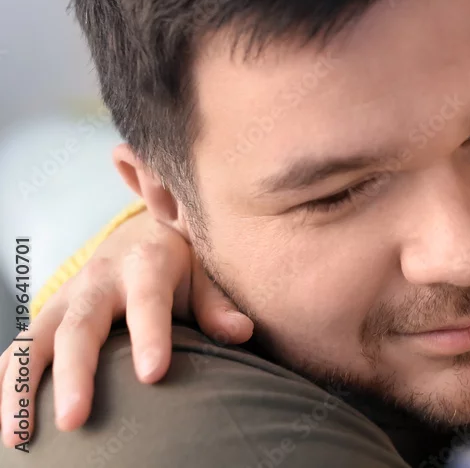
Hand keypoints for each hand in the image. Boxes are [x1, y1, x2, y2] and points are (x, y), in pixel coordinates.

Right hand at [0, 209, 252, 446]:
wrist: (143, 238)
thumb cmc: (181, 266)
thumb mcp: (206, 274)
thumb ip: (219, 305)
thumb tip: (243, 332)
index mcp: (145, 265)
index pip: (147, 302)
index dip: (150, 336)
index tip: (154, 375)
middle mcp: (97, 281)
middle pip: (80, 328)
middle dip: (75, 375)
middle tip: (73, 420)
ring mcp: (65, 300)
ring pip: (35, 342)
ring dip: (22, 389)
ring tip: (19, 436)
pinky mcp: (46, 318)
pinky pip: (17, 352)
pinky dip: (7, 385)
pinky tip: (9, 426)